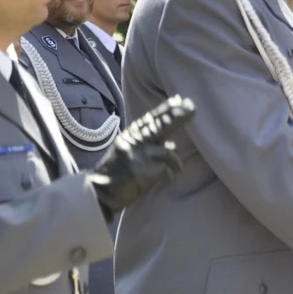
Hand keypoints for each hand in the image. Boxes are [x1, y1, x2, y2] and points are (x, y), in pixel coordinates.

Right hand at [89, 95, 194, 214]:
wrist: (100, 193)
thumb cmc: (119, 174)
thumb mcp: (131, 154)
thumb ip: (149, 146)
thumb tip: (172, 143)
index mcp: (129, 136)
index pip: (149, 120)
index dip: (165, 110)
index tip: (179, 100)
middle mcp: (131, 142)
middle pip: (158, 126)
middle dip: (177, 117)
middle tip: (192, 107)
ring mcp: (135, 155)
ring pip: (167, 150)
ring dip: (176, 162)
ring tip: (177, 169)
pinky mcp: (139, 170)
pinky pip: (165, 168)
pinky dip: (169, 173)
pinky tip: (168, 177)